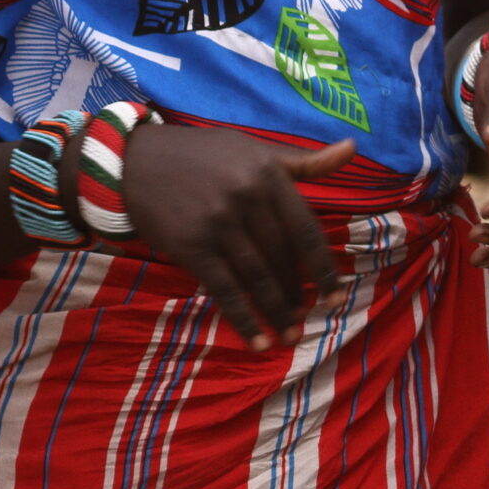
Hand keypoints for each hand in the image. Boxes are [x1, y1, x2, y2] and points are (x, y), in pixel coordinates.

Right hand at [119, 125, 354, 349]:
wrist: (137, 161)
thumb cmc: (203, 155)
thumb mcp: (254, 149)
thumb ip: (302, 162)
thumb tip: (352, 148)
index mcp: (268, 174)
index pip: (306, 230)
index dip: (324, 268)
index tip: (337, 296)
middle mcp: (246, 197)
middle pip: (282, 258)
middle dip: (297, 293)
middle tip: (306, 317)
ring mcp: (218, 222)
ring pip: (258, 277)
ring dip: (277, 312)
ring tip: (289, 334)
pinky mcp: (192, 246)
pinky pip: (225, 290)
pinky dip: (244, 320)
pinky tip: (257, 340)